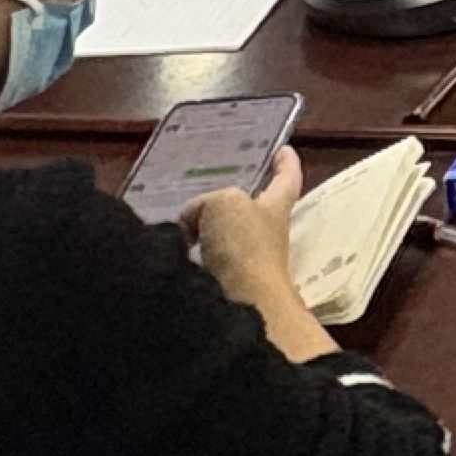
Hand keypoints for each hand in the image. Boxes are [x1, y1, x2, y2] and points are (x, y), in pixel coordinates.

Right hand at [186, 148, 340, 365]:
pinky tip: (169, 256)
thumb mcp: (222, 204)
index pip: (287, 178)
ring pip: (225, 238)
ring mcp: (249, 262)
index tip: (285, 149)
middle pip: (251, 209)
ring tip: (177, 226)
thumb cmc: (244, 246)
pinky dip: (188, 257)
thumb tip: (191, 225)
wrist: (241, 306)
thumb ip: (206, 203)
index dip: (286, 163)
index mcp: (276, 207)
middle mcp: (267, 234)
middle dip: (231, 202)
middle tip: (207, 192)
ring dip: (204, 233)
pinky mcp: (227, 285)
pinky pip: (204, 263)